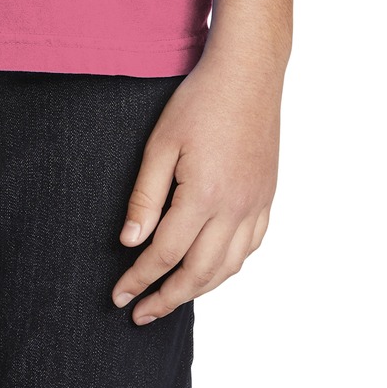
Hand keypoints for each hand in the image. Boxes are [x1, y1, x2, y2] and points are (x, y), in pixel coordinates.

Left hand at [111, 42, 282, 323]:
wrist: (248, 73)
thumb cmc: (199, 101)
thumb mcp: (161, 143)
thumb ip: (145, 197)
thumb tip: (130, 242)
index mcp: (204, 196)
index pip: (165, 254)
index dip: (139, 279)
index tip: (119, 296)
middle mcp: (235, 209)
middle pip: (199, 273)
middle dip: (167, 298)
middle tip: (141, 314)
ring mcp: (256, 205)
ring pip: (229, 267)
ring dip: (199, 289)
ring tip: (172, 297)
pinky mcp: (267, 196)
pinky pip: (251, 246)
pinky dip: (229, 266)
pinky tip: (213, 267)